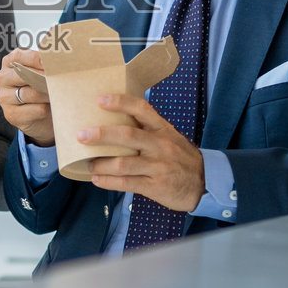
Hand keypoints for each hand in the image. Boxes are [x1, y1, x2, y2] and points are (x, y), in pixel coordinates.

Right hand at [0, 48, 53, 144]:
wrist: (38, 117)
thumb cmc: (39, 88)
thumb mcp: (39, 71)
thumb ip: (44, 63)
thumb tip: (59, 58)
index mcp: (9, 62)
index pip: (20, 56)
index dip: (38, 58)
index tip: (54, 61)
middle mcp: (3, 78)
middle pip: (26, 75)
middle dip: (47, 77)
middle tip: (63, 77)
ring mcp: (5, 97)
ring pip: (33, 93)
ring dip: (50, 93)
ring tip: (61, 92)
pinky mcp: (12, 114)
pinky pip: (37, 109)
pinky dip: (48, 108)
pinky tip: (52, 106)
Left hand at [80, 93, 205, 212]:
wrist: (205, 182)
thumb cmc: (180, 157)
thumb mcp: (170, 137)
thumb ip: (148, 129)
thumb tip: (115, 120)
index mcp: (162, 129)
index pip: (142, 109)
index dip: (120, 102)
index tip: (100, 100)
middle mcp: (160, 145)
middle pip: (128, 136)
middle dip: (102, 135)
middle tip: (82, 135)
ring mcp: (158, 166)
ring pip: (124, 163)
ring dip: (101, 164)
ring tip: (88, 164)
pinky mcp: (156, 186)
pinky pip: (127, 183)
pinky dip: (109, 182)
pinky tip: (97, 179)